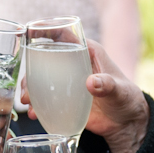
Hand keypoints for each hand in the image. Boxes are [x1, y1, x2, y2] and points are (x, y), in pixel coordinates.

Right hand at [18, 42, 148, 152]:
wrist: (126, 122)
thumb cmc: (126, 98)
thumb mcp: (119, 90)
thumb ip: (107, 84)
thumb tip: (90, 83)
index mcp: (87, 52)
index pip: (63, 34)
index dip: (45, 30)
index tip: (30, 31)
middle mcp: (73, 64)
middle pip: (45, 58)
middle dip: (31, 68)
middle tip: (27, 86)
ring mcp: (67, 82)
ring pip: (41, 79)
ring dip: (30, 88)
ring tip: (27, 102)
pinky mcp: (64, 99)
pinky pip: (45, 98)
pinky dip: (37, 104)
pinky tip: (34, 113)